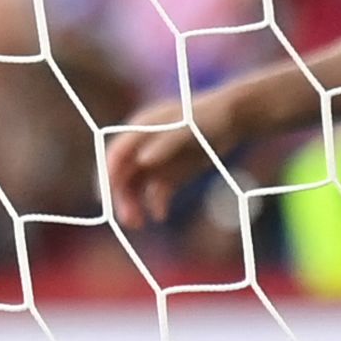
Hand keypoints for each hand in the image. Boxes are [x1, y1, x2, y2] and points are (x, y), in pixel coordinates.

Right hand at [101, 83, 245, 231]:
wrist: (234, 118)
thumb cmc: (209, 117)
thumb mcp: (188, 128)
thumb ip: (164, 143)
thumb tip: (141, 160)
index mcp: (140, 129)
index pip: (115, 154)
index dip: (107, 175)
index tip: (106, 197)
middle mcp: (143, 145)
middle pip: (122, 174)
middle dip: (120, 197)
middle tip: (128, 220)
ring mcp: (156, 160)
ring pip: (135, 187)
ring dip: (133, 205)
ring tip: (139, 224)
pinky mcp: (170, 172)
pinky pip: (156, 192)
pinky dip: (155, 204)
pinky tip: (161, 215)